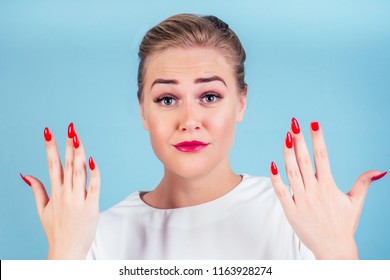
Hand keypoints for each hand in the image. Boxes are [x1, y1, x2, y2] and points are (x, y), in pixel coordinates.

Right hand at [20, 123, 99, 258]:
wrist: (66, 251)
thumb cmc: (55, 230)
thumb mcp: (42, 210)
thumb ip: (37, 190)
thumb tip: (26, 175)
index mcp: (54, 192)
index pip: (52, 165)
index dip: (50, 147)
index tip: (49, 131)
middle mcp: (65, 194)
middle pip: (67, 165)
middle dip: (68, 145)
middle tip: (70, 127)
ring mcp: (78, 200)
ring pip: (79, 172)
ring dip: (79, 154)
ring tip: (77, 138)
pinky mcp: (91, 207)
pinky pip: (94, 188)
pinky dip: (94, 174)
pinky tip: (93, 161)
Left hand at [270, 118, 386, 258]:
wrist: (334, 249)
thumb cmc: (344, 225)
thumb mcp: (356, 203)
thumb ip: (364, 183)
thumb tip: (379, 170)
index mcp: (329, 186)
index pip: (322, 156)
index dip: (318, 139)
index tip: (313, 123)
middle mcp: (315, 191)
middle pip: (305, 160)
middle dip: (299, 140)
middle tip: (293, 124)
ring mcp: (302, 200)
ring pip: (292, 172)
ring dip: (287, 154)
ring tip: (285, 137)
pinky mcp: (291, 211)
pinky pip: (281, 192)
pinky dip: (276, 179)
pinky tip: (272, 164)